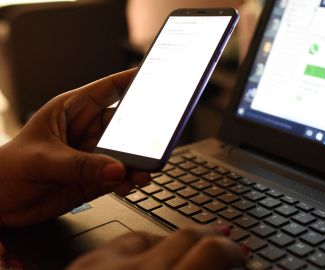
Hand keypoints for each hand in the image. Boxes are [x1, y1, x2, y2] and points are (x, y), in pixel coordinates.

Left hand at [0, 69, 150, 226]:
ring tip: (143, 171)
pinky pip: (120, 176)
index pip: (109, 89)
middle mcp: (87, 131)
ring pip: (126, 153)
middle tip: (156, 141)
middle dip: (142, 132)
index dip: (132, 81)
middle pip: (125, 125)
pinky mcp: (95, 179)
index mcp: (72, 111)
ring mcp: (93, 156)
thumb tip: (116, 167)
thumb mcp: (43, 160)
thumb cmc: (7, 169)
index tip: (156, 78)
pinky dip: (128, 181)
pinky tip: (129, 184)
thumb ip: (80, 165)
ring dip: (138, 162)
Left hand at [67, 225, 247, 269]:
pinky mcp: (85, 261)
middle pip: (188, 237)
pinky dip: (149, 247)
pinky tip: (157, 253)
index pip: (210, 253)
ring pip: (159, 234)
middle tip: (227, 247)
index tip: (241, 255)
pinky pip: (129, 241)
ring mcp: (103, 265)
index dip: (233, 251)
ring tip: (196, 248)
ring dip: (182, 242)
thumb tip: (222, 267)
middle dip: (214, 239)